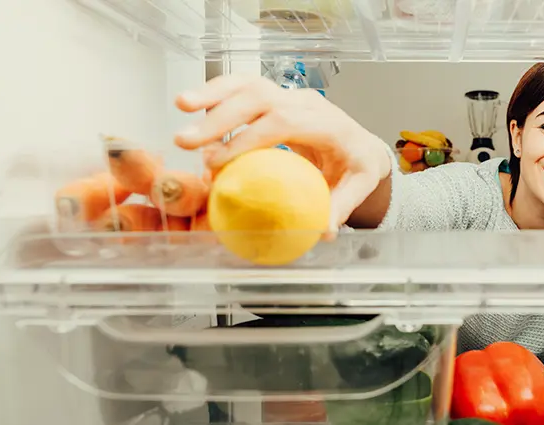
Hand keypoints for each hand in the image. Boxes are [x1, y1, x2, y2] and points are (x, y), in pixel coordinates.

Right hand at [173, 74, 391, 233]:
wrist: (363, 145)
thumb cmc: (358, 166)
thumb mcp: (359, 186)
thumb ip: (340, 206)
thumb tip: (323, 231)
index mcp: (328, 124)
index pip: (284, 122)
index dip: (248, 139)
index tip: (218, 161)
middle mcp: (307, 103)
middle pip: (260, 98)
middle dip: (220, 116)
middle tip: (187, 141)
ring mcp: (290, 96)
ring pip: (249, 84)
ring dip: (212, 93)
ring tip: (180, 105)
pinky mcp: (276, 97)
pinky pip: (244, 87)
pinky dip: (217, 92)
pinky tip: (191, 104)